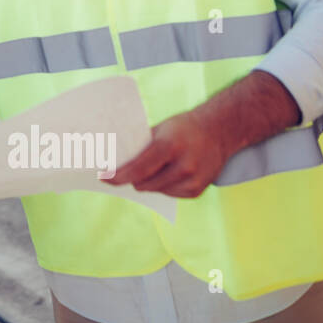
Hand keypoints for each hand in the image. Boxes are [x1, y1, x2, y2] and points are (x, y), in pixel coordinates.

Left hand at [100, 105, 231, 197]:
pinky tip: (169, 172)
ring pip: (154, 190)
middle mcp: (183, 166)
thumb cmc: (183, 128)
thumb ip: (141, 146)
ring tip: (154, 167)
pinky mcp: (197, 191)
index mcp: (170, 146)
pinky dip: (162, 186)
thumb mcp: (160, 129)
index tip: (103, 177)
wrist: (219, 131)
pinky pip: (168, 194)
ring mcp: (192, 181)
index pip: (138, 169)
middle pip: (143, 183)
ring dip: (147, 182)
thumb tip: (114, 161)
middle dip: (131, 178)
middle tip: (123, 170)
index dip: (118, 176)